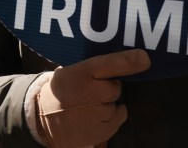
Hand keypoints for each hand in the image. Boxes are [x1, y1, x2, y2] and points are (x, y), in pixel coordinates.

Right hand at [35, 49, 149, 147]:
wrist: (41, 118)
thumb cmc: (61, 89)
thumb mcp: (73, 69)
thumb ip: (100, 64)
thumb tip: (140, 56)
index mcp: (79, 72)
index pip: (110, 63)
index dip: (129, 60)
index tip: (145, 58)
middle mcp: (88, 93)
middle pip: (116, 87)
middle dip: (107, 88)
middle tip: (89, 90)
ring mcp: (95, 114)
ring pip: (116, 104)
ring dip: (107, 104)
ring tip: (87, 105)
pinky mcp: (100, 131)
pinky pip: (118, 118)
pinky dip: (110, 118)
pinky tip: (92, 116)